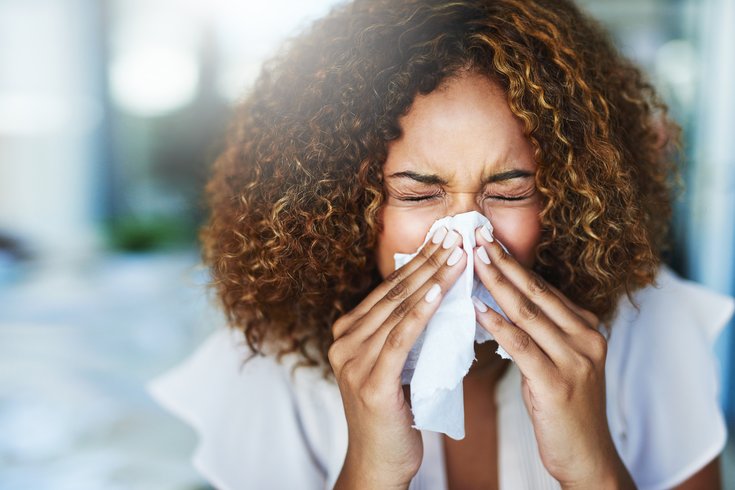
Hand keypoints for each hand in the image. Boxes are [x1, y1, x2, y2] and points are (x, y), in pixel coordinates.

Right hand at [330, 226, 466, 489]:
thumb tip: (435, 295)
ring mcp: (353, 361)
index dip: (417, 261)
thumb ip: (403, 333)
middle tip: (454, 235)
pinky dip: (421, 312)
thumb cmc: (392, 414)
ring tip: (456, 255)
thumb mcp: (395, 365)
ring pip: (398, 310)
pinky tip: (439, 291)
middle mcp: (343, 342)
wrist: (379, 463)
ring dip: (431, 279)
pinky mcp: (370, 382)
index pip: (388, 290)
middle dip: (427, 261)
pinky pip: (400, 338)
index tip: (443, 239)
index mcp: (347, 334)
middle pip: (393, 293)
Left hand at [471, 228, 635, 488]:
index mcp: (586, 328)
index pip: (544, 288)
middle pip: (536, 292)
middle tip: (477, 236)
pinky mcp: (557, 383)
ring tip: (473, 260)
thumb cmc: (564, 408)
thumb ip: (538, 331)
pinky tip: (477, 308)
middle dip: (504, 262)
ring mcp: (575, 359)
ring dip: (497, 283)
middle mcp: (586, 338)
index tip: (489, 240)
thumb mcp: (557, 361)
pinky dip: (498, 324)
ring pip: (528, 312)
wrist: (587, 456)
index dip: (514, 263)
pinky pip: (522, 346)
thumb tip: (501, 302)